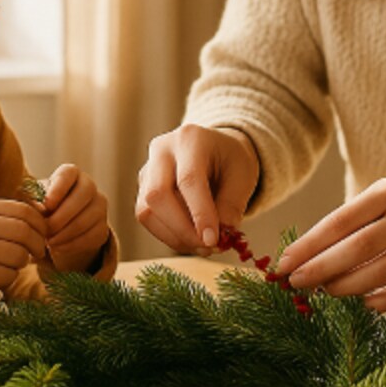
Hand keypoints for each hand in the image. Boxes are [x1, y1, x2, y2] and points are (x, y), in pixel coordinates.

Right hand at [0, 197, 48, 296]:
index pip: (24, 211)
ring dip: (22, 263)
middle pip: (25, 232)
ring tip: (12, 265)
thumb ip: (2, 214)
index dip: (40, 224)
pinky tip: (0, 276)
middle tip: (38, 253)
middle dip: (38, 245)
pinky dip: (10, 277)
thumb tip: (43, 215)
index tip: (42, 234)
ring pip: (20, 255)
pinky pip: (9, 275)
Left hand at [33, 164, 110, 272]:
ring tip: (49, 241)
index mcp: (71, 174)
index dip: (59, 189)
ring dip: (66, 233)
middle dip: (63, 215)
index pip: (68, 174)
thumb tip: (38, 209)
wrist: (58, 225)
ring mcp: (99, 207)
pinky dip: (72, 244)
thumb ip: (34, 202)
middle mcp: (89, 186)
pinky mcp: (102, 228)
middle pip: (83, 194)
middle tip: (46, 229)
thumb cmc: (43, 207)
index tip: (47, 206)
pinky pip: (90, 237)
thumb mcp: (35, 201)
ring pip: (87, 218)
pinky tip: (58, 248)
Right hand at [135, 124, 259, 252]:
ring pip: (146, 211)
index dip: (199, 213)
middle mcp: (162, 150)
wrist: (215, 149)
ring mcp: (147, 169)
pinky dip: (169, 235)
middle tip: (208, 247)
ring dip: (175, 236)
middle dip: (182, 229)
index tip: (213, 240)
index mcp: (191, 139)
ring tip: (203, 246)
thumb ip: (231, 205)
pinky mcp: (142, 188)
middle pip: (157, 195)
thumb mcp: (243, 176)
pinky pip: (148, 218)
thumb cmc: (230, 160)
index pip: (189, 179)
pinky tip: (190, 239)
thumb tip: (214, 238)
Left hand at [276, 179, 385, 311]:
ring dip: (345, 287)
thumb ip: (350, 222)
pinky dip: (378, 303)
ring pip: (378, 275)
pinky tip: (363, 301)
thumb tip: (303, 255)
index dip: (308, 245)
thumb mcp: (382, 199)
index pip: (339, 221)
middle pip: (357, 249)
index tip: (284, 264)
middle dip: (321, 269)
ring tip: (326, 290)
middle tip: (296, 283)